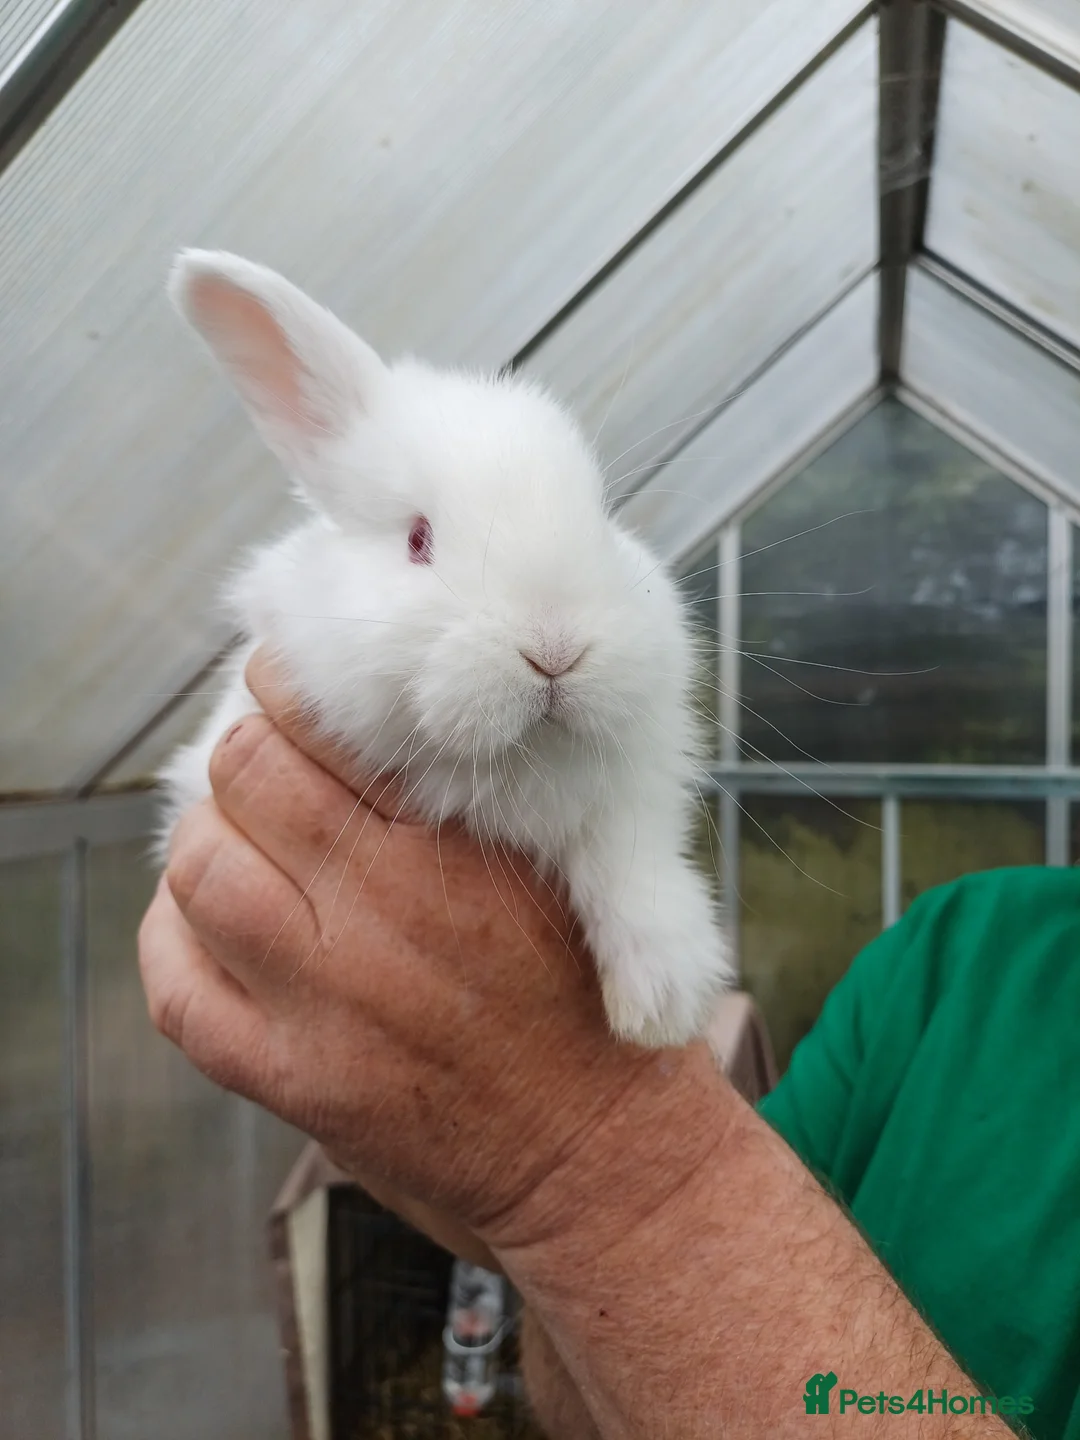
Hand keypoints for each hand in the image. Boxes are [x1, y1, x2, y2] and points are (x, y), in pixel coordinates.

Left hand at [139, 649, 718, 1252]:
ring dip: (210, 835)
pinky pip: (179, 991)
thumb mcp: (577, 870)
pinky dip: (173, 937)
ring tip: (244, 835)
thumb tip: (375, 720)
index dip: (292, 689)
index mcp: (455, 859)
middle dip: (249, 751)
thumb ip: (479, 799)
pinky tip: (208, 918)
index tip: (301, 687)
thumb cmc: (593, 1002)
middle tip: (272, 756)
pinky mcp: (291, 1086)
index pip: (320, 729)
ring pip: (200, 874)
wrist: (597, 1156)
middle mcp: (379, 925)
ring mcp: (322, 1013)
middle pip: (246, 782)